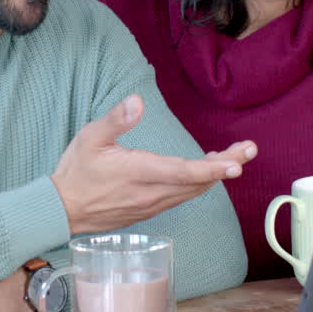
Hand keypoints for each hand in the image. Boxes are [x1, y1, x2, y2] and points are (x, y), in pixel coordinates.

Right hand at [52, 94, 256, 234]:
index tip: (237, 163)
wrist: (62, 210)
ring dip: (215, 174)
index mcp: (139, 172)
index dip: (213, 168)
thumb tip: (137, 101)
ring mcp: (152, 204)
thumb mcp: (90, 137)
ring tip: (234, 156)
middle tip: (250, 149)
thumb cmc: (76, 171)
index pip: (184, 172)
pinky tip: (206, 172)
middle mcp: (151, 192)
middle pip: (198, 182)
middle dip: (227, 165)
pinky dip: (200, 183)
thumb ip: (116, 119)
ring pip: (193, 191)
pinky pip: (183, 196)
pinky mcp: (150, 209)